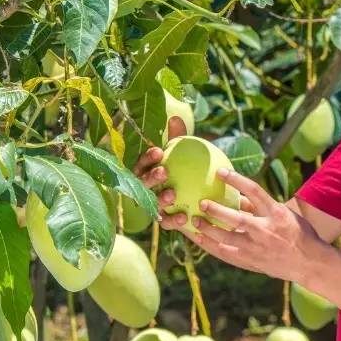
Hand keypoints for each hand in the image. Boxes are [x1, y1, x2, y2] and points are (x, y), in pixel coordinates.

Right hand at [132, 115, 188, 229]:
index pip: (143, 163)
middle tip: (164, 171)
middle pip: (143, 183)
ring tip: (173, 194)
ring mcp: (153, 205)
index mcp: (148, 170)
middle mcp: (146, 189)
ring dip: (160, 199)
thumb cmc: (186, 170)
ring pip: (152, 203)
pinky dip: (172, 220)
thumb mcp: (184, 154)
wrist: (198, 197)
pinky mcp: (164, 221)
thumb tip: (176, 118)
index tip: (159, 152)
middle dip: (151, 177)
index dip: (148, 158)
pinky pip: (165, 222)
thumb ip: (178, 139)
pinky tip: (183, 217)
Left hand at [183, 167, 326, 283]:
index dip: (237, 180)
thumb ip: (260, 206)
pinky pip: (226, 254)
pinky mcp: (251, 262)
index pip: (255, 191)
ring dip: (208, 230)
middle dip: (217, 211)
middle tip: (201, 203)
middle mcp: (266, 231)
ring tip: (194, 221)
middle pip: (237, 219)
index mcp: (277, 214)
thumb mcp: (284, 214)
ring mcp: (257, 249)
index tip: (220, 172)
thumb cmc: (298, 234)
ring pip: (227, 239)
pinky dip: (210, 246)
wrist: (310, 264)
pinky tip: (199, 239)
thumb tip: (237, 196)